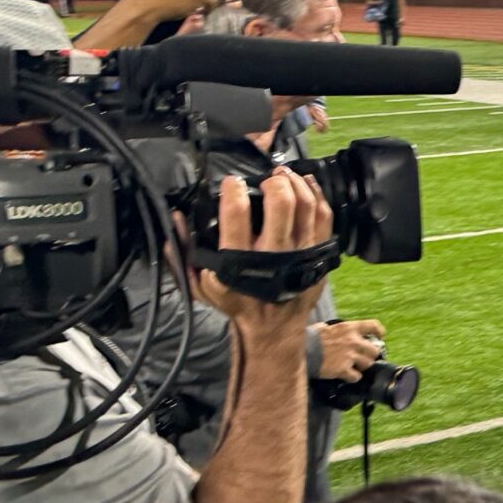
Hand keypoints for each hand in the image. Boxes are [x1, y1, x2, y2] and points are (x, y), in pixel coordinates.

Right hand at [191, 168, 332, 337]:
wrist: (273, 327)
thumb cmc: (236, 302)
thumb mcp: (200, 284)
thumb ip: (183, 252)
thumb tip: (177, 218)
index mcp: (239, 261)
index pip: (237, 215)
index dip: (234, 191)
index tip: (231, 182)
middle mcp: (275, 255)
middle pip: (281, 204)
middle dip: (274, 183)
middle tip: (267, 178)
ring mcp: (302, 253)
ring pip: (306, 206)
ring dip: (296, 183)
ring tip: (284, 175)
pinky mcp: (319, 253)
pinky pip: (325, 216)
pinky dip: (316, 194)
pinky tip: (306, 183)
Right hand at [316, 318, 386, 382]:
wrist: (302, 351)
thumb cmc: (311, 338)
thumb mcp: (327, 327)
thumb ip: (339, 330)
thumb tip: (341, 331)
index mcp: (349, 328)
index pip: (373, 326)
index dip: (379, 332)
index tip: (380, 336)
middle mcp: (353, 341)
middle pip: (374, 350)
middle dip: (369, 355)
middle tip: (362, 358)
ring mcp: (349, 356)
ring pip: (368, 364)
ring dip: (361, 367)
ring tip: (352, 366)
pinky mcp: (343, 369)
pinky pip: (356, 377)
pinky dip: (352, 377)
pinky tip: (346, 375)